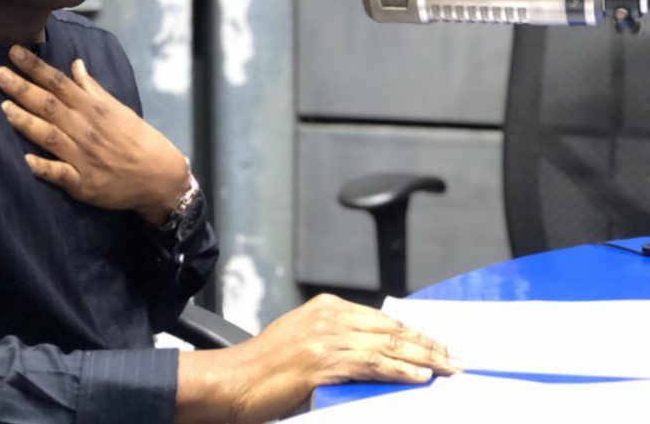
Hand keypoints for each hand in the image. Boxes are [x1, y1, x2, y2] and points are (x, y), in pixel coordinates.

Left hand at [0, 45, 188, 224]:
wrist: (158, 175)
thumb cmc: (136, 138)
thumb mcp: (117, 108)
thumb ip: (92, 88)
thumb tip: (75, 64)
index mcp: (93, 108)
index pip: (59, 82)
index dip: (35, 67)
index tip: (14, 52)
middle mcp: (85, 129)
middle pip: (49, 105)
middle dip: (22, 89)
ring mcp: (82, 156)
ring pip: (50, 136)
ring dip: (27, 122)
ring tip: (4, 108)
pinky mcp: (82, 183)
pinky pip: (60, 174)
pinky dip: (44, 167)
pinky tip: (25, 160)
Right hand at [177, 294, 461, 423]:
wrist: (232, 381)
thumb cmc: (264, 369)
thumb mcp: (304, 343)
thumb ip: (337, 343)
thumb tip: (376, 355)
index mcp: (325, 307)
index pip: (383, 319)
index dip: (415, 333)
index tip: (439, 345)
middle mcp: (328, 316)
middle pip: (392, 328)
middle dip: (429, 344)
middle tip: (457, 358)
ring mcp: (326, 338)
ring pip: (388, 345)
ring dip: (424, 358)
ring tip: (449, 369)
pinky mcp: (323, 362)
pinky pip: (372, 365)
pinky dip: (400, 370)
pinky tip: (420, 376)